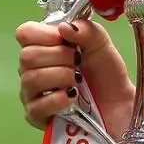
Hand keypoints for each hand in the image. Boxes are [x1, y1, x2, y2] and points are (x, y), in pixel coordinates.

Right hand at [16, 18, 135, 138]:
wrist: (119, 103)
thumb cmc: (106, 73)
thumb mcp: (101, 44)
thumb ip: (86, 30)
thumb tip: (63, 27)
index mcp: (44, 47)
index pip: (24, 33)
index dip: (45, 34)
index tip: (66, 41)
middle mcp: (31, 68)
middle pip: (27, 56)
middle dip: (59, 57)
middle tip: (77, 63)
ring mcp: (31, 93)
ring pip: (30, 79)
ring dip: (60, 77)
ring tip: (78, 81)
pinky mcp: (36, 116)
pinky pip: (36, 106)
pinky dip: (58, 99)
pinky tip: (73, 97)